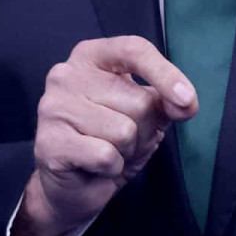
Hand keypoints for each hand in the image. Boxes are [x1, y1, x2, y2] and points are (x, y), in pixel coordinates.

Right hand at [13, 36, 196, 235]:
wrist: (75, 185)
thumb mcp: (146, 115)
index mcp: (90, 57)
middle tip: (123, 141)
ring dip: (127, 152)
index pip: (133, 50)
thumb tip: (186, 102)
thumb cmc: (109, 141)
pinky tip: (94, 167)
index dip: (165, 73)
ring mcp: (53, 106)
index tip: (186, 100)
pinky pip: (106, 155)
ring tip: (108, 152)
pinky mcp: (49, 141)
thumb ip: (167, 101)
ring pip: (124, 131)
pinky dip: (111, 168)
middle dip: (143, 131)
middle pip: (137, 100)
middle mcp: (66, 74)